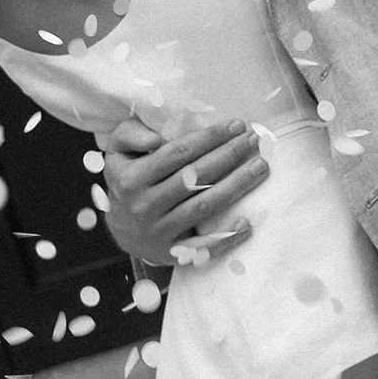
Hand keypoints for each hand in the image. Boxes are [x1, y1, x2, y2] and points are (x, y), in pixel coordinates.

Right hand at [101, 117, 265, 267]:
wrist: (121, 230)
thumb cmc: (128, 180)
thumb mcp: (118, 153)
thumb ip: (131, 134)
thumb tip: (156, 138)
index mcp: (132, 178)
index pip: (177, 153)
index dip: (209, 138)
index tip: (236, 125)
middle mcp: (145, 205)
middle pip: (195, 177)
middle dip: (228, 156)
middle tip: (254, 140)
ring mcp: (159, 231)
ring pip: (204, 206)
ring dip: (236, 186)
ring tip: (260, 167)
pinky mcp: (172, 253)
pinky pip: (203, 248)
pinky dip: (226, 237)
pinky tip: (247, 223)